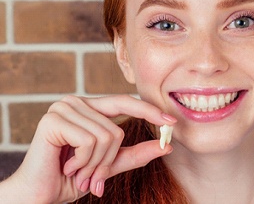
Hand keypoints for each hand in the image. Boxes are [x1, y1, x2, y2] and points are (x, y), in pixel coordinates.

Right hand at [2, 94, 175, 203]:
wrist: (39, 195)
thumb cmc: (71, 178)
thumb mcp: (109, 165)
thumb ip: (135, 154)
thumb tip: (166, 145)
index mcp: (89, 108)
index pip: (125, 102)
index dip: (149, 111)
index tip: (172, 122)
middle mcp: (76, 102)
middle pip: (117, 128)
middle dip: (108, 160)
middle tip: (94, 178)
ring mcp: (64, 108)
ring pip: (106, 136)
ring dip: (95, 164)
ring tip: (77, 172)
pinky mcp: (54, 119)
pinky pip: (90, 141)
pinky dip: (84, 162)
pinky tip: (67, 166)